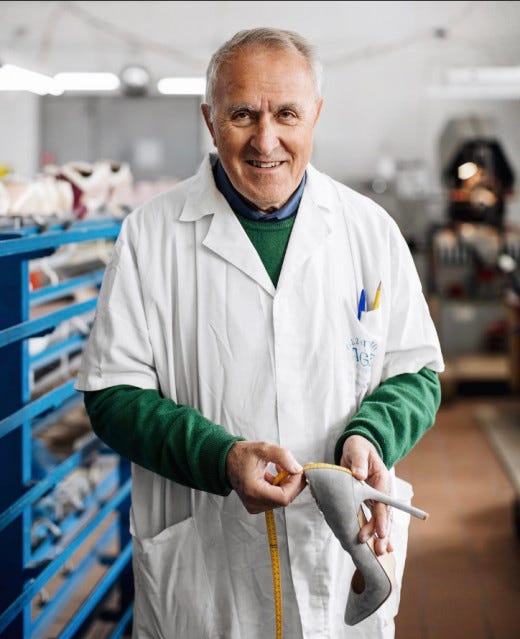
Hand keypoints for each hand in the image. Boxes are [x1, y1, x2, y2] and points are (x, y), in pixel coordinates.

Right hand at [226, 441, 304, 513]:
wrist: (226, 461)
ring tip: (280, 467)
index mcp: (253, 491)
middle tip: (291, 466)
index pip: (284, 497)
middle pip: (285, 499)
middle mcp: (253, 502)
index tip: (298, 469)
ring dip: (287, 483)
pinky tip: (275, 474)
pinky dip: (281, 486)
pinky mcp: (257, 505)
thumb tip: (297, 468)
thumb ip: (282, 456)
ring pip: (282, 499)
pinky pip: (276, 498)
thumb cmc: (241, 455)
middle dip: (292, 482)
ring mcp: (255, 506)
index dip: (295, 484)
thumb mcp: (263, 448)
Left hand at [340, 435, 393, 555]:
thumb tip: (359, 475)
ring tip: (379, 553)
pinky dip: (373, 531)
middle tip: (378, 549)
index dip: (382, 518)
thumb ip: (358, 462)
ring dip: (380, 536)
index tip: (381, 532)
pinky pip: (371, 518)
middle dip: (382, 533)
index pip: (383, 502)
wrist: (357, 448)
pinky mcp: (368, 501)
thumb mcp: (357, 450)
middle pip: (384, 515)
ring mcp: (376, 498)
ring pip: (380, 520)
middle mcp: (382, 491)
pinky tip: (376, 546)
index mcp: (382, 479)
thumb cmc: (359, 448)